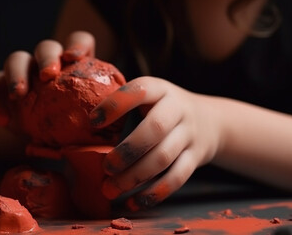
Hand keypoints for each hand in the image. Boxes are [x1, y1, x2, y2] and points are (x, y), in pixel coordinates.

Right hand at [0, 31, 95, 130]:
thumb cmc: (69, 131)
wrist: (32, 140)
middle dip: (46, 57)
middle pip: (46, 47)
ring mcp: (20, 72)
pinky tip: (3, 120)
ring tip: (19, 95)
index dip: (77, 44)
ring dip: (16, 74)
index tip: (74, 58)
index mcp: (74, 66)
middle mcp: (46, 63)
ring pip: (16, 59)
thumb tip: (116, 129)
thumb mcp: (87, 128)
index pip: (79, 41)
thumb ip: (101, 124)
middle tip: (48, 75)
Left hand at [93, 76, 223, 210]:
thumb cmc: (165, 110)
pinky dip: (155, 193)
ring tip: (110, 189)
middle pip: (155, 129)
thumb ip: (125, 106)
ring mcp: (189, 134)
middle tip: (105, 167)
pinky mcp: (196, 157)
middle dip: (127, 151)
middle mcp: (177, 109)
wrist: (210, 122)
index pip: (139, 90)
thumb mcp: (151, 97)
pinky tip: (134, 202)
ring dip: (135, 176)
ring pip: (164, 157)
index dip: (116, 105)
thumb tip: (81, 127)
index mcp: (160, 90)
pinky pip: (177, 177)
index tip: (93, 121)